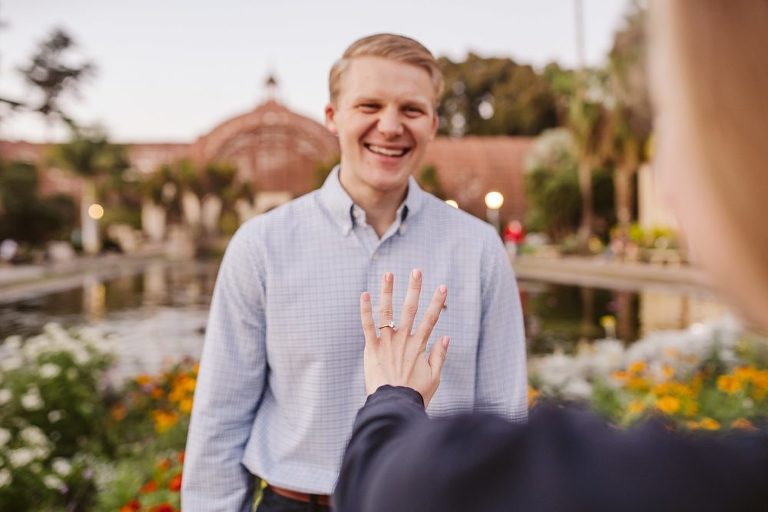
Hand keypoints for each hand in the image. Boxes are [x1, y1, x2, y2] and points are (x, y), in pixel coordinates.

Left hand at [360, 269, 449, 406]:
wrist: (394, 405)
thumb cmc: (415, 394)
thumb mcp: (434, 377)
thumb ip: (439, 356)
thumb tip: (446, 337)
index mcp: (419, 346)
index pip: (431, 319)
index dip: (437, 302)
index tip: (443, 286)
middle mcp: (403, 340)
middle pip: (410, 309)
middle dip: (414, 289)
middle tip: (416, 271)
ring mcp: (387, 343)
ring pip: (387, 312)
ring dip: (388, 291)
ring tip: (389, 274)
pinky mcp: (371, 349)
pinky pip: (367, 326)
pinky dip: (365, 310)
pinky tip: (364, 294)